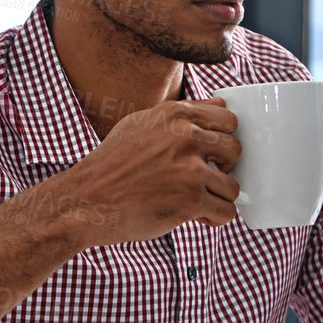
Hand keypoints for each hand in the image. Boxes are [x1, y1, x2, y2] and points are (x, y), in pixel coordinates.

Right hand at [48, 98, 241, 246]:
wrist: (86, 201)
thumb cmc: (110, 166)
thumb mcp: (140, 125)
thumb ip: (181, 116)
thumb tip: (220, 104)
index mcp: (175, 115)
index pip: (228, 120)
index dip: (221, 140)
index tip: (209, 155)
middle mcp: (186, 137)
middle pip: (235, 150)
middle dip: (223, 168)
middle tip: (201, 180)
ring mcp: (191, 169)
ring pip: (233, 185)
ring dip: (217, 197)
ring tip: (196, 202)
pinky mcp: (191, 200)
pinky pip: (226, 211)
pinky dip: (215, 219)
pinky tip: (197, 218)